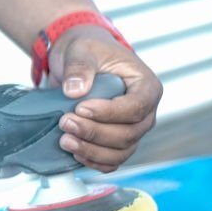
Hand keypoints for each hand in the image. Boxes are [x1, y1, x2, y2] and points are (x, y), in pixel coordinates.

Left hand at [48, 25, 161, 172]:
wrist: (80, 61)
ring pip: (120, 152)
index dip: (109, 112)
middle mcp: (145, 112)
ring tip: (65, 140)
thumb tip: (74, 90)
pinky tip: (74, 153)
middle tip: (65, 122)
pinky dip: (94, 161)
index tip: (80, 108)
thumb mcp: (82, 49)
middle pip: (128, 134)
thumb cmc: (89, 51)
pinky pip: (112, 161)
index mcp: (146, 86)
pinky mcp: (117, 142)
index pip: (136, 107)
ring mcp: (133, 129)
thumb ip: (80, 67)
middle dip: (94, 132)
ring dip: (92, 151)